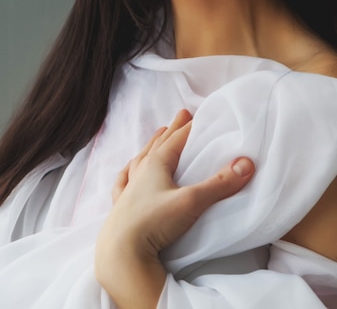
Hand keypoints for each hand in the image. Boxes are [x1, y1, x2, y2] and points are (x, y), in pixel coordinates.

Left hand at [95, 109, 254, 308]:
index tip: (198, 114)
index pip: (176, 139)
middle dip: (172, 129)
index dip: (189, 127)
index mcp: (155, 165)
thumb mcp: (192, 202)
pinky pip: (123, 182)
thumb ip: (219, 184)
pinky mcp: (120, 207)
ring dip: (152, 146)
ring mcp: (128, 189)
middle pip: (159, 144)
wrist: (121, 254)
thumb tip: (246, 163)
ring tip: (158, 135)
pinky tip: (127, 171)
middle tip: (181, 114)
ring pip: (140, 160)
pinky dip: (127, 172)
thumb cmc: (154, 222)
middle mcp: (140, 172)